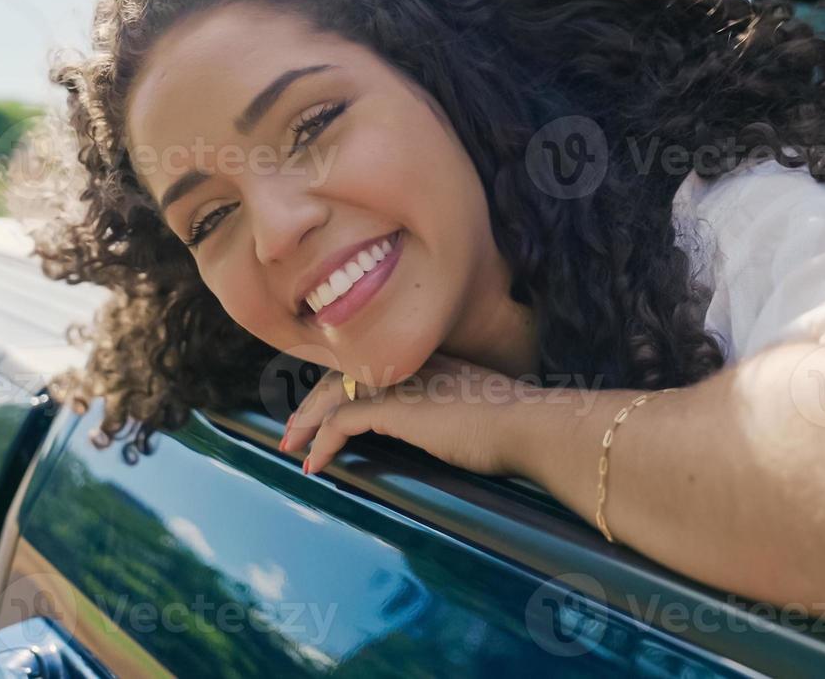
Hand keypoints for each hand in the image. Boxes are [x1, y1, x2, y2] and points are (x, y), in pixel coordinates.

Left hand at [278, 352, 533, 477]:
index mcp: (430, 360)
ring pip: (333, 392)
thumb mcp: (480, 411)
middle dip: (313, 402)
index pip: (370, 363)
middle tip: (292, 431)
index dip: (342, 384)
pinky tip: (315, 464)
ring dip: (308, 422)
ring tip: (291, 448)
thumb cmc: (520, 427)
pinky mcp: (394, 407)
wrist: (533, 425)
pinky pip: (341, 421)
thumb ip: (455, 412)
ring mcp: (400, 381)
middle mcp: (410, 362)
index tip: (326, 410)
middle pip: (343, 372)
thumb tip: (449, 432)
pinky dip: (323, 442)